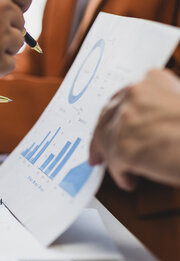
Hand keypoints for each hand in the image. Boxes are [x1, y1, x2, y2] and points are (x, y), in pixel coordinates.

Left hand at [89, 69, 179, 189]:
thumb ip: (162, 105)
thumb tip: (147, 123)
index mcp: (152, 80)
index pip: (121, 98)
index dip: (113, 116)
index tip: (109, 126)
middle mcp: (135, 95)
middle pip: (106, 118)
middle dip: (101, 137)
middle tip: (98, 153)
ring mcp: (126, 120)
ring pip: (106, 141)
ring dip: (114, 159)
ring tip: (124, 171)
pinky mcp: (123, 146)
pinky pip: (115, 164)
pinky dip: (122, 175)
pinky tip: (130, 180)